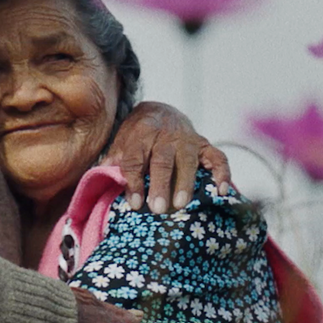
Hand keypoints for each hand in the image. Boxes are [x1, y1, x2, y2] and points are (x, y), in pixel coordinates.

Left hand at [102, 101, 231, 213]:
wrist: (161, 112)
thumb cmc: (138, 135)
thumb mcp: (122, 141)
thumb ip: (115, 158)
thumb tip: (101, 175)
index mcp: (141, 133)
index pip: (135, 158)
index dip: (134, 181)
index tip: (135, 204)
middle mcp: (165, 135)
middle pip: (162, 160)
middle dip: (160, 185)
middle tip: (158, 209)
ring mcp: (188, 139)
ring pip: (188, 160)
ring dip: (185, 183)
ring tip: (181, 204)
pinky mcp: (205, 144)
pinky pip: (218, 157)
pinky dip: (222, 173)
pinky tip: (221, 190)